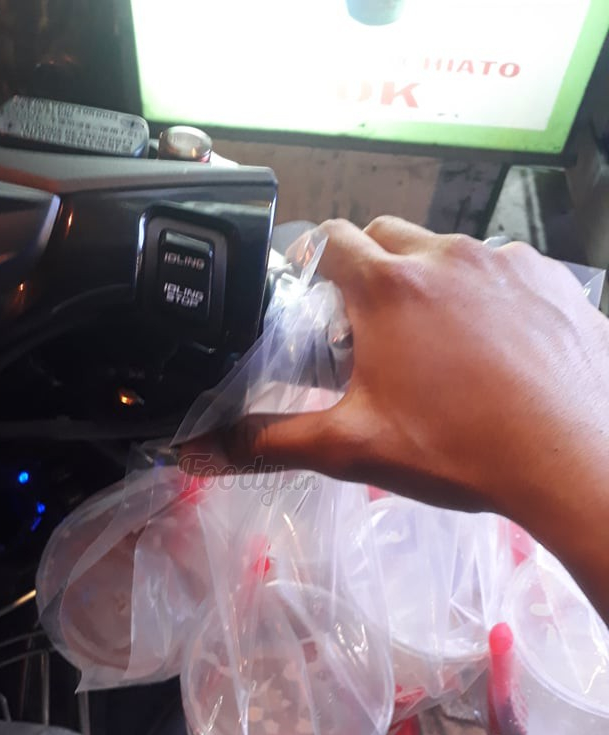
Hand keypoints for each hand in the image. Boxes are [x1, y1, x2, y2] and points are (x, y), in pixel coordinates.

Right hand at [181, 217, 608, 618]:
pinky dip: (489, 295)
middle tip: (372, 329)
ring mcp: (506, 263)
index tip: (316, 297)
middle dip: (371, 268)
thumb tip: (202, 451)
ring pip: (450, 251)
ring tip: (439, 345)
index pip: (331, 238)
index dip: (315, 262)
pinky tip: (497, 348)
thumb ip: (268, 442)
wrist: (573, 460)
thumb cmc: (459, 450)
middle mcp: (447, 256)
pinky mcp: (553, 280)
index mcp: (388, 287)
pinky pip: (506, 270)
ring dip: (432, 282)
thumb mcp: (350, 448)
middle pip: (389, 235)